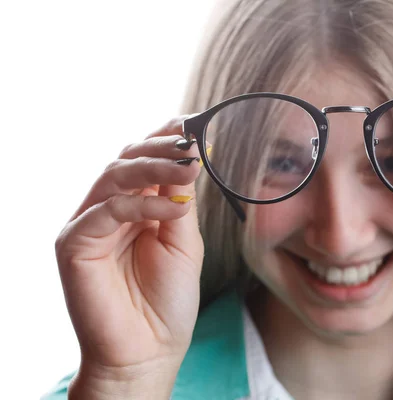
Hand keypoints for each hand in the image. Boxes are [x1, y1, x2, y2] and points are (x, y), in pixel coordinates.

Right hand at [55, 117, 203, 388]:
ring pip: (115, 176)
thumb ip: (178, 201)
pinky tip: (173, 208)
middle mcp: (109, 209)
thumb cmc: (168, 300)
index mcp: (135, 207)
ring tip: (190, 165)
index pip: (145, 160)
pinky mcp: (74, 243)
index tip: (195, 124)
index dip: (166, 138)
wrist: (149, 350)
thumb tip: (187, 159)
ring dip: (154, 166)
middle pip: (128, 159)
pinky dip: (142, 204)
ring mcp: (89, 224)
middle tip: (193, 142)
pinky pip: (108, 210)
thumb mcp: (183, 241)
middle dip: (162, 147)